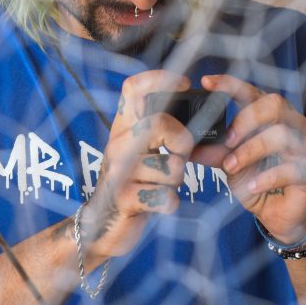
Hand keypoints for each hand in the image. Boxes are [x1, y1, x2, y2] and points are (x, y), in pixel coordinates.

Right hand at [80, 70, 194, 259]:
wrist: (102, 225)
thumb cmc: (132, 183)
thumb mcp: (143, 153)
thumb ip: (165, 136)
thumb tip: (204, 128)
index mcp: (123, 127)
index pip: (132, 89)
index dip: (159, 79)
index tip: (183, 83)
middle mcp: (118, 143)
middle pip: (158, 124)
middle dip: (181, 142)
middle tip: (179, 156)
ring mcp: (118, 171)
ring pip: (169, 167)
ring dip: (176, 181)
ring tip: (162, 185)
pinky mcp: (124, 198)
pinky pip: (164, 196)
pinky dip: (169, 203)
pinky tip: (158, 204)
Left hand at [198, 74, 305, 244]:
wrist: (278, 215)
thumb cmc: (257, 181)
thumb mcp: (230, 164)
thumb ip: (213, 151)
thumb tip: (187, 142)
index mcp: (271, 116)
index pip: (253, 91)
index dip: (230, 84)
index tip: (206, 82)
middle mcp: (292, 124)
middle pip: (274, 104)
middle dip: (246, 119)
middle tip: (227, 140)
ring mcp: (305, 147)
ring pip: (282, 135)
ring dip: (251, 150)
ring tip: (231, 167)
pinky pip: (292, 168)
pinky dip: (267, 177)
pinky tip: (253, 186)